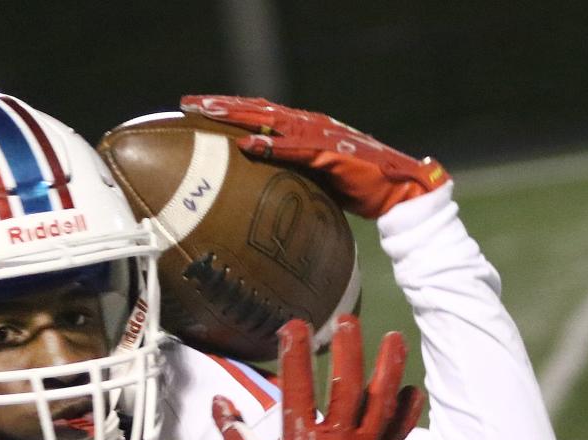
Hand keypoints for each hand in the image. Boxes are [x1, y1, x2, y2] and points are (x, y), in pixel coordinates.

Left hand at [181, 95, 448, 218]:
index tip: (198, 110)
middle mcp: (309, 126)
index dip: (229, 111)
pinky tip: (249, 144)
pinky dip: (272, 145)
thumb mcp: (315, 179)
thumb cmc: (357, 187)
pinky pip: (296, 148)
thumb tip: (264, 183)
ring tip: (209, 113)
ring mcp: (320, 136)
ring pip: (272, 120)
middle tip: (190, 102)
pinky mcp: (331, 153)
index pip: (260, 115)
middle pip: (258, 110)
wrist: (397, 189)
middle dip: (223, 106)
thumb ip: (290, 173)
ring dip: (239, 116)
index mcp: (304, 130)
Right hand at [213, 316, 423, 439]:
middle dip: (348, 348)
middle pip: (347, 384)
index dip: (294, 352)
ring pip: (382, 403)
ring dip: (388, 368)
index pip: (297, 385)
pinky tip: (412, 389)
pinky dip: (408, 410)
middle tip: (348, 319)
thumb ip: (234, 435)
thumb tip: (219, 403)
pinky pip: (400, 433)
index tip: (294, 325)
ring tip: (393, 339)